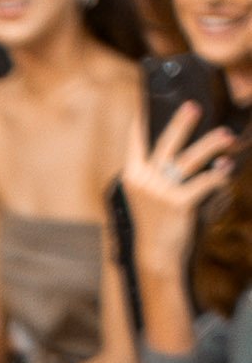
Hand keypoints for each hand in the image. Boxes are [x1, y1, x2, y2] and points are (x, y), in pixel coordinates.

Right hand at [123, 99, 239, 278]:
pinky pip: (205, 182)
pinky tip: (229, 169)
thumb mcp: (152, 196)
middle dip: (182, 123)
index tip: (144, 105)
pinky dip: (220, 175)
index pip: (136, 144)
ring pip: (191, 160)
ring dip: (212, 145)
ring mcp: (161, 193)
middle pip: (166, 144)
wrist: (158, 257)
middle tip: (195, 106)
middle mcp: (145, 182)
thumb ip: (161, 172)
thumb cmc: (159, 222)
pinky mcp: (179, 204)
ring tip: (228, 137)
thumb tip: (187, 148)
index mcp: (133, 177)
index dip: (140, 124)